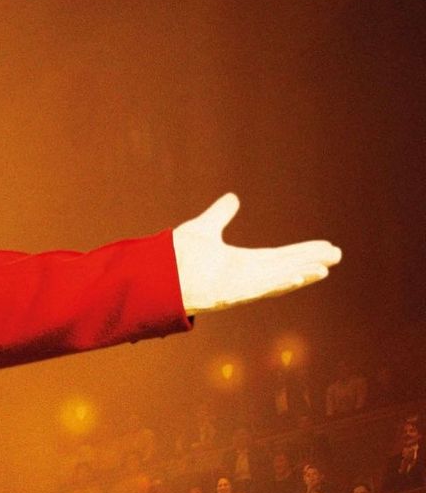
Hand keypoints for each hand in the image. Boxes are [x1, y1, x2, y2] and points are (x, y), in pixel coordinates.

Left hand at [171, 194, 339, 312]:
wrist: (154, 272)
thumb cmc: (174, 257)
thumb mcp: (204, 228)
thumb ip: (219, 215)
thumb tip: (233, 198)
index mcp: (241, 262)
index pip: (280, 256)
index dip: (302, 252)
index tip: (324, 247)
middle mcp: (245, 276)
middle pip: (287, 267)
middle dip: (311, 262)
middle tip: (337, 256)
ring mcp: (240, 286)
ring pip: (279, 279)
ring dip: (302, 273)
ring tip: (326, 267)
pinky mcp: (232, 294)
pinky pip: (262, 289)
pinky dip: (282, 283)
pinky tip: (301, 277)